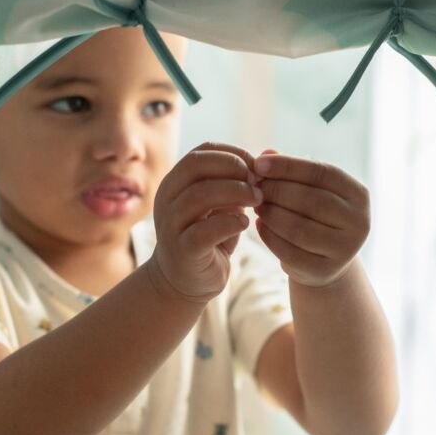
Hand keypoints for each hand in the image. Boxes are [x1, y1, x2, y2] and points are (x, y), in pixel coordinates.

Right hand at [149, 141, 261, 302]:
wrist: (186, 282)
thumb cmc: (208, 237)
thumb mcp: (222, 204)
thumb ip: (237, 181)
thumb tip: (269, 154)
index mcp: (175, 182)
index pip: (201, 152)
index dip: (232, 153)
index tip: (257, 166)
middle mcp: (166, 199)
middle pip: (196, 166)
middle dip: (233, 168)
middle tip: (258, 181)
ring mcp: (171, 225)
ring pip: (200, 195)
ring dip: (236, 192)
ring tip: (258, 200)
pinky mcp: (182, 251)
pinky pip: (205, 231)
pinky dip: (230, 222)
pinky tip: (246, 223)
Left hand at [251, 148, 370, 288]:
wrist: (326, 260)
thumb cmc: (316, 215)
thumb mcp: (310, 190)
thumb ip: (291, 171)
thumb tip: (266, 152)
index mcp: (359, 194)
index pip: (322, 172)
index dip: (288, 166)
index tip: (259, 163)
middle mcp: (359, 221)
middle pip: (311, 200)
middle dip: (276, 191)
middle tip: (254, 187)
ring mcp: (345, 249)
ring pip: (299, 228)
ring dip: (271, 214)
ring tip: (256, 205)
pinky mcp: (325, 270)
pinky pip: (290, 252)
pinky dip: (269, 237)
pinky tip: (259, 225)